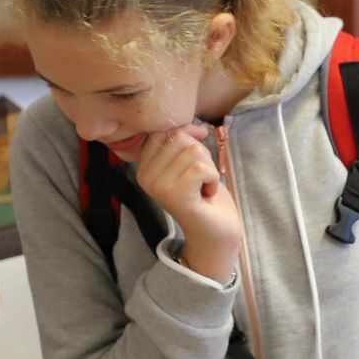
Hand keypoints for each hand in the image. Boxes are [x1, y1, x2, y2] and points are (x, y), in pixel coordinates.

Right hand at [133, 124, 241, 282]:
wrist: (215, 231)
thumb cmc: (203, 194)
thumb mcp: (189, 161)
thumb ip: (183, 141)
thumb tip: (198, 127)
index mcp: (144, 166)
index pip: (164, 132)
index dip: (187, 135)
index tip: (198, 154)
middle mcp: (145, 177)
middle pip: (180, 139)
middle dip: (200, 154)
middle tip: (200, 178)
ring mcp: (159, 188)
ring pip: (193, 152)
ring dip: (208, 168)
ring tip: (203, 187)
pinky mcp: (176, 197)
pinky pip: (201, 168)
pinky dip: (213, 179)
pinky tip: (207, 194)